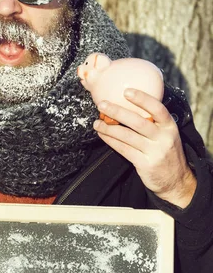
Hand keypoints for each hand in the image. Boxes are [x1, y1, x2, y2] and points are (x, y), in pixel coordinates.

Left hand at [93, 88, 196, 207]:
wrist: (176, 180)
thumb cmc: (165, 152)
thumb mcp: (166, 135)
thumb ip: (152, 122)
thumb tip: (127, 105)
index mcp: (170, 127)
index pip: (158, 109)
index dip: (142, 99)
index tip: (126, 91)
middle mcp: (164, 138)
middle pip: (138, 122)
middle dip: (117, 112)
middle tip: (102, 105)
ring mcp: (155, 151)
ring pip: (127, 136)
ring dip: (109, 128)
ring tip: (97, 123)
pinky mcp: (145, 164)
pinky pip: (123, 149)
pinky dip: (110, 140)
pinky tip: (102, 134)